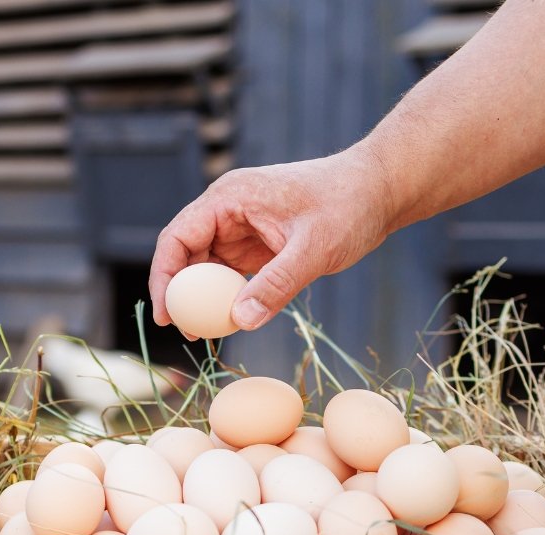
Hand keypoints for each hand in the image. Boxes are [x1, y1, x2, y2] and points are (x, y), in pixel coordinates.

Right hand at [148, 148, 396, 335]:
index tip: (166, 315)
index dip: (165, 276)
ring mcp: (242, 226)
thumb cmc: (348, 205)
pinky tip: (232, 320)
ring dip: (204, 298)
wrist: (379, 191)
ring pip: (207, 266)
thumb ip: (278, 284)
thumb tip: (241, 320)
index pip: (178, 236)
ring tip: (208, 332)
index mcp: (230, 197)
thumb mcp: (314, 248)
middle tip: (188, 332)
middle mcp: (228, 210)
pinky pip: (230, 272)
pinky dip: (227, 296)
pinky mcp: (258, 243)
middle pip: (186, 253)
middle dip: (182, 293)